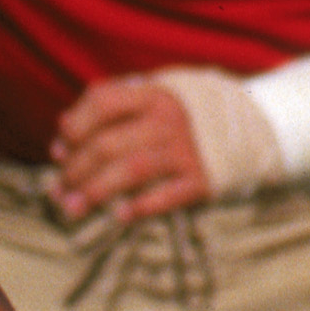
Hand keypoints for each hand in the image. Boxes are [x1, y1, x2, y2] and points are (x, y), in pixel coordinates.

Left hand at [47, 76, 216, 223]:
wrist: (251, 127)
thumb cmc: (184, 114)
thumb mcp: (153, 95)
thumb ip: (109, 103)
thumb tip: (62, 132)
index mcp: (153, 95)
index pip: (102, 103)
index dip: (74, 127)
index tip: (59, 150)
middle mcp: (168, 120)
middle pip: (108, 144)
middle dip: (76, 170)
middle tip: (59, 190)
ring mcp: (186, 151)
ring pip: (130, 171)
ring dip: (95, 191)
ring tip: (72, 208)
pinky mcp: (202, 179)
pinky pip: (167, 196)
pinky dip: (140, 207)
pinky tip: (118, 215)